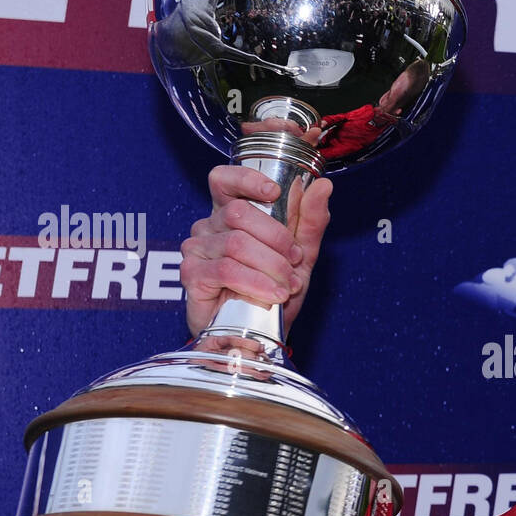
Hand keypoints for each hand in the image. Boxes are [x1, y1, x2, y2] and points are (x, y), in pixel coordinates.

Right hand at [181, 165, 331, 337]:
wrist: (262, 335)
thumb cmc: (274, 291)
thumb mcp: (301, 256)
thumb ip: (311, 221)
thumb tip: (323, 186)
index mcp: (231, 214)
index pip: (224, 180)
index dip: (246, 179)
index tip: (274, 193)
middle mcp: (209, 226)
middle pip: (238, 213)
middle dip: (276, 239)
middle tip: (293, 262)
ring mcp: (197, 249)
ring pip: (236, 244)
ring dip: (271, 267)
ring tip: (286, 286)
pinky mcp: (192, 275)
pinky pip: (226, 270)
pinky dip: (256, 283)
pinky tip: (272, 296)